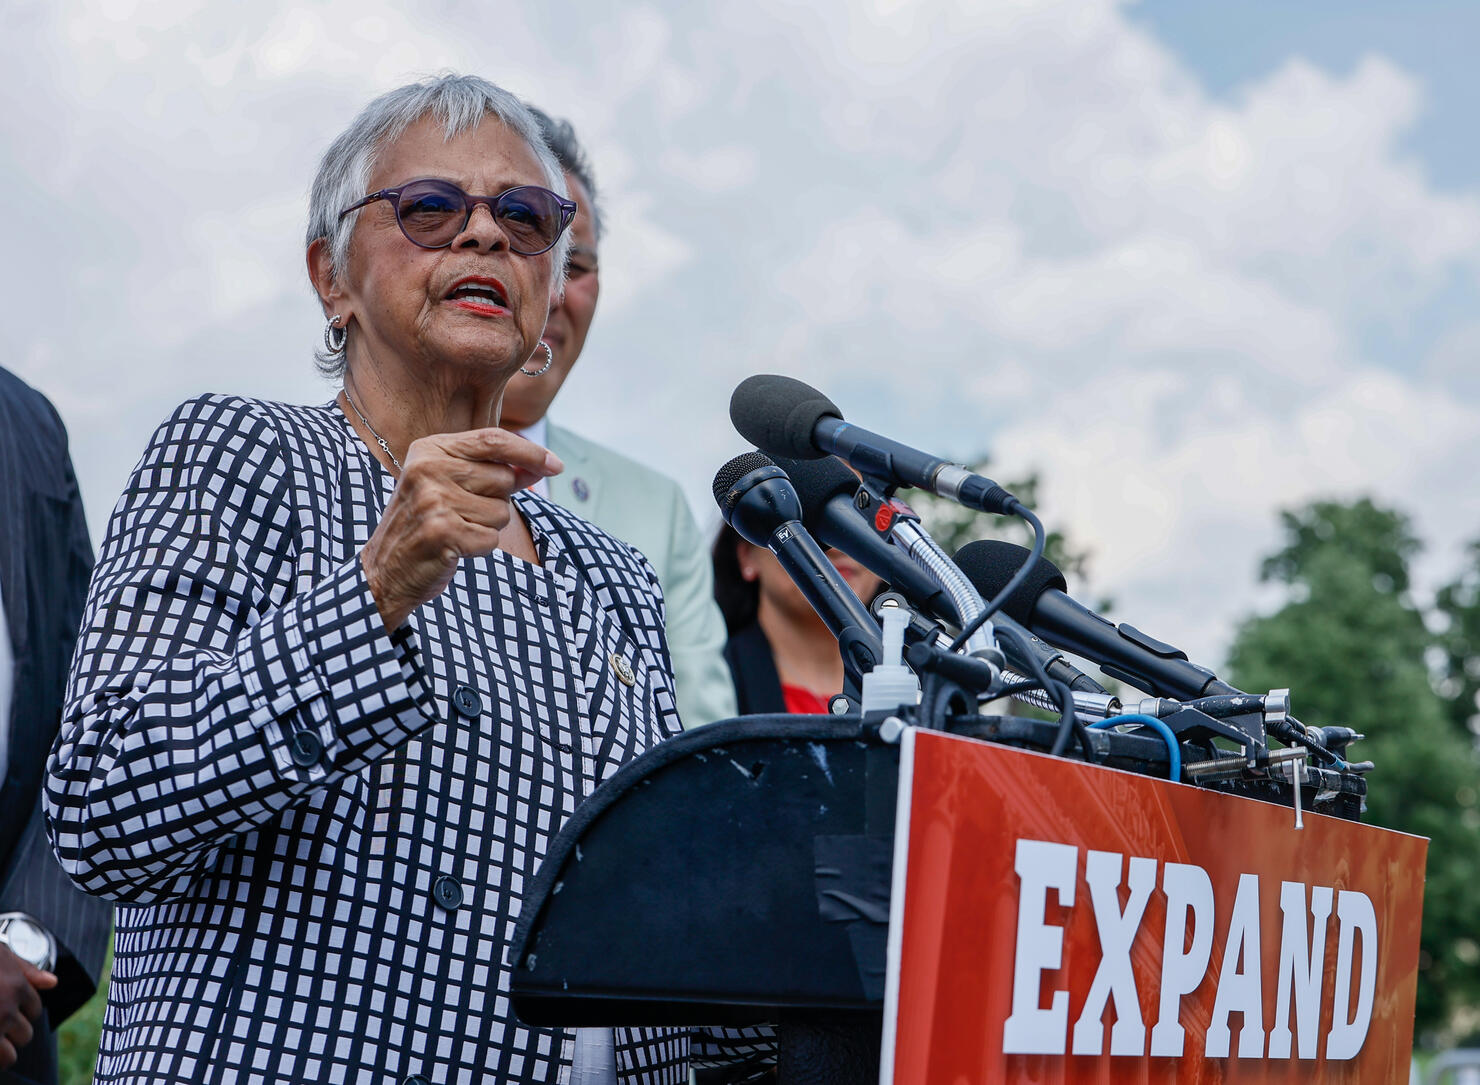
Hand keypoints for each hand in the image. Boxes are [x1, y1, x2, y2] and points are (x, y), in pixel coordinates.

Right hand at [0, 942, 54, 1068]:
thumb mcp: (1, 955)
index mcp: (17, 988)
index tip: (6, 1009)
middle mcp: (6, 1011)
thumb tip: (52, 982)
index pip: (34, 1011)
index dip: (21, 1012)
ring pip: (9, 1056)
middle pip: (25, 1035)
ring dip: (1, 1051)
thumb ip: (26, 970)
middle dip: (11, 1033)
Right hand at [362, 428, 561, 629]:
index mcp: (429, 449)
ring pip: (501, 511)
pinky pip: (491, 539)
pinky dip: (480, 548)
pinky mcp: (442, 532)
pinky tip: (454, 548)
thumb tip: (542, 465)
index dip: (531, 451)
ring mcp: (433, 500)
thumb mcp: (450, 485)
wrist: (384, 571)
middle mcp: (428, 469)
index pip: (493, 440)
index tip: (556, 465)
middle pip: (503, 478)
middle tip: (463, 514)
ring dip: (488, 528)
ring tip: (455, 531)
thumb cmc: (425, 525)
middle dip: (498, 501)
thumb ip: (492, 471)